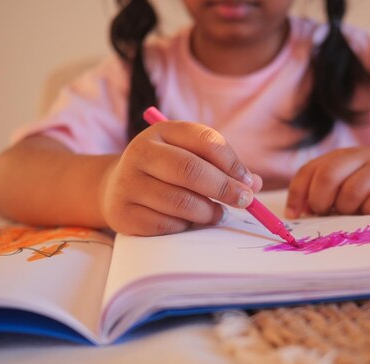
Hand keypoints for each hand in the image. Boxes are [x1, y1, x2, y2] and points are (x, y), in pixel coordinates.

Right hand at [100, 121, 261, 235]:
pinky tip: (189, 221)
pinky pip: (167, 224)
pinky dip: (186, 226)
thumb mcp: (189, 156)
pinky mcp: (123, 214)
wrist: (115, 187)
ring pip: (181, 202)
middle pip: (191, 170)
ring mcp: (128, 183)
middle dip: (224, 188)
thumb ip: (221, 166)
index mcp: (161, 131)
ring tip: (218, 214)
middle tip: (244, 201)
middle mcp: (140, 153)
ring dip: (208, 212)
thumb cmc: (165, 171)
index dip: (232, 162)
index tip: (248, 182)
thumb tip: (254, 185)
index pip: (204, 140)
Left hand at [285, 147, 369, 217]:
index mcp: (342, 156)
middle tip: (328, 214)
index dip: (298, 195)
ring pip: (353, 190)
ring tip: (355, 213)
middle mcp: (361, 156)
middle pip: (328, 176)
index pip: (309, 171)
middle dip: (321, 201)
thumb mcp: (350, 181)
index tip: (294, 215)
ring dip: (349, 209)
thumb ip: (325, 191)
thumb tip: (297, 213)